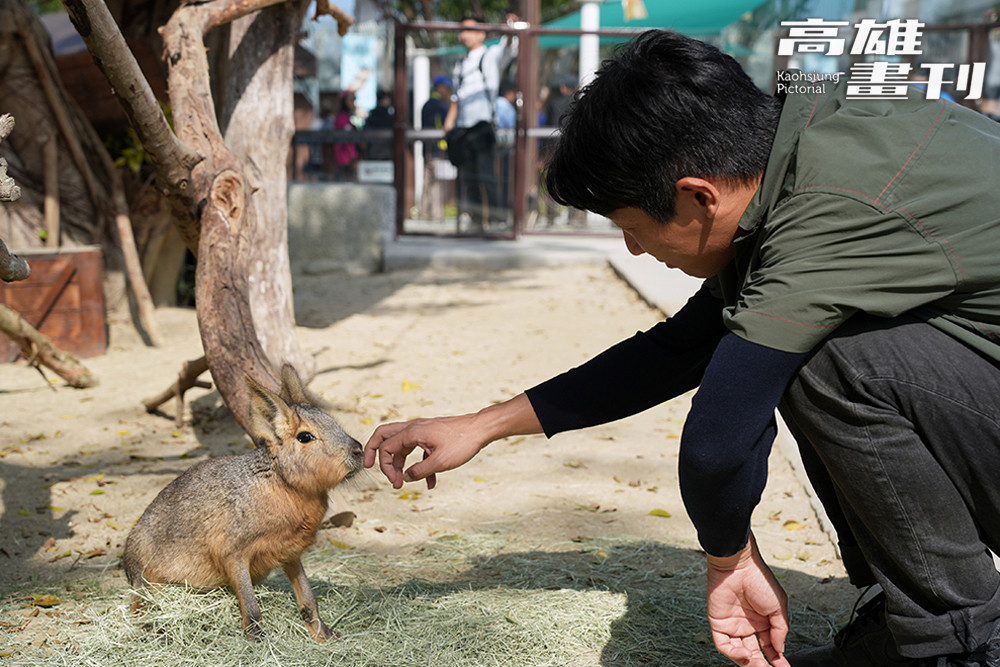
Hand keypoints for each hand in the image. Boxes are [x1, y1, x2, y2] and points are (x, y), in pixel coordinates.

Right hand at [364, 394, 542, 489]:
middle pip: (384, 436)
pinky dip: (419, 465)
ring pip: (402, 445)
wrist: (481, 429)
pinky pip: (418, 450)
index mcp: (412, 431)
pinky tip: (430, 482)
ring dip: (400, 464)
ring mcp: (422, 431)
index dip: (386, 467)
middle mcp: (414, 428)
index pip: (386, 447)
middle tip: (370, 466)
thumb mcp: (440, 462)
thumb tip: (406, 478)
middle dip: (375, 451)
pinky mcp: (431, 436)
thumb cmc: (462, 442)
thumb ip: (419, 471)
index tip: (395, 482)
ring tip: (403, 482)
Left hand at [705, 534, 790, 666]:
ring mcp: (732, 625)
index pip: (769, 646)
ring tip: (760, 666)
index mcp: (762, 621)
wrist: (739, 565)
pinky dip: (734, 654)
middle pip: (754, 652)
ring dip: (749, 662)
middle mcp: (747, 625)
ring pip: (739, 652)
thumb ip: (779, 630)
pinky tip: (746, 654)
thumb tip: (779, 650)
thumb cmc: (760, 581)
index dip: (776, 658)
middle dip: (763, 664)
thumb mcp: (778, 607)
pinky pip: (723, 644)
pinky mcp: (718, 623)